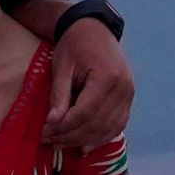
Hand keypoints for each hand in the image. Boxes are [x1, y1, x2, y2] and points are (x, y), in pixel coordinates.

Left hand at [42, 18, 131, 152]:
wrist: (94, 29)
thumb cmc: (75, 45)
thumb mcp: (62, 67)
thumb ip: (59, 95)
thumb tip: (52, 123)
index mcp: (107, 77)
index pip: (84, 112)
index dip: (64, 127)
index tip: (44, 132)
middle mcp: (123, 89)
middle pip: (96, 124)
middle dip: (70, 136)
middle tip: (48, 140)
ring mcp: (129, 96)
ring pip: (107, 130)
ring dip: (83, 141)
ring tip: (60, 143)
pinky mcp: (128, 100)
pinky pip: (116, 126)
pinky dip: (99, 138)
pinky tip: (83, 145)